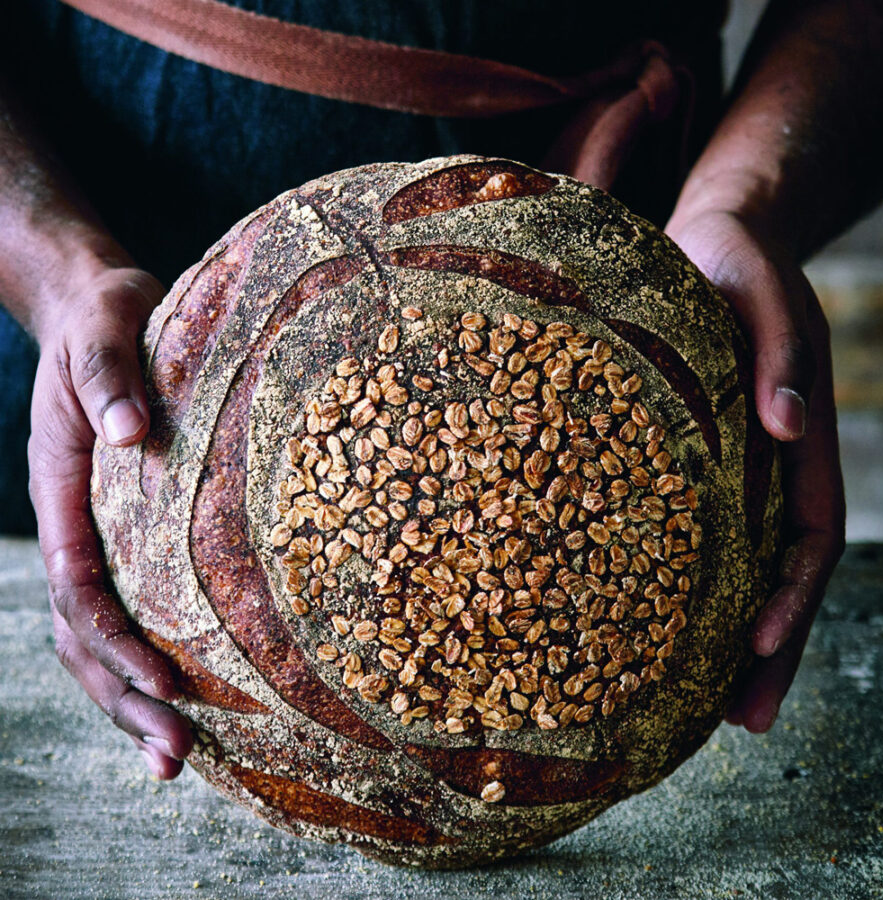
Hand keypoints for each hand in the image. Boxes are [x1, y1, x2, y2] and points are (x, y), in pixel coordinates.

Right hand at [28, 264, 193, 776]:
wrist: (102, 307)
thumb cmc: (104, 320)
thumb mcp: (104, 335)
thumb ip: (109, 379)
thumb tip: (125, 435)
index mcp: (65, 490)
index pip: (82, 587)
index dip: (118, 642)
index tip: (166, 685)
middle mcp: (78, 525)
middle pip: (88, 635)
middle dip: (126, 698)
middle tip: (176, 758)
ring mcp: (101, 533)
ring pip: (103, 636)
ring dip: (135, 698)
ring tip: (180, 756)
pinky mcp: (134, 528)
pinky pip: (135, 604)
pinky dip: (156, 655)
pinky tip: (193, 692)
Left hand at [665, 207, 845, 731]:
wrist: (713, 241)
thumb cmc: (735, 262)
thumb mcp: (759, 292)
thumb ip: (779, 350)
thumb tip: (792, 424)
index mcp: (795, 437)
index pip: (809, 533)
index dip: (791, 594)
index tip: (756, 647)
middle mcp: (772, 465)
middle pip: (782, 572)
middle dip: (771, 648)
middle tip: (740, 721)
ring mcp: (736, 469)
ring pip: (744, 566)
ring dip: (734, 636)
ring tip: (708, 706)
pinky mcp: (696, 461)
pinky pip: (702, 535)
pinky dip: (694, 586)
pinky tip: (663, 624)